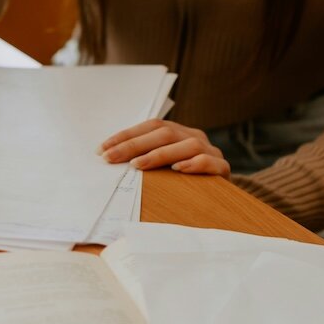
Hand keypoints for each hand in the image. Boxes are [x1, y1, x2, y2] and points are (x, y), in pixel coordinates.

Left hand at [98, 119, 230, 177]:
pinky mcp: (222, 168)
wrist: (219, 197)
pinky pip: (209, 161)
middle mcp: (194, 136)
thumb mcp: (162, 168)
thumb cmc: (182, 181)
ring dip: (160, 154)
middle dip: (134, 145)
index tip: (102, 149)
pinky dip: (194, 163)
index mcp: (178, 132)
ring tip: (138, 165)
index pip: (150, 126)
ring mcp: (210, 151)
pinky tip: (178, 169)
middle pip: (165, 133)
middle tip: (111, 158)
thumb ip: (144, 160)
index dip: (125, 136)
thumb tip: (110, 160)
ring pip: (187, 145)